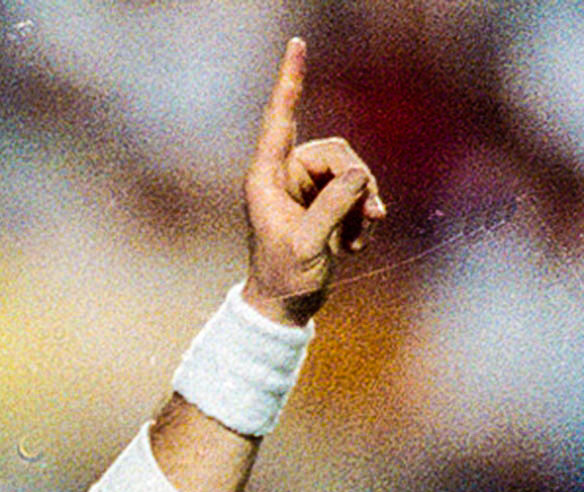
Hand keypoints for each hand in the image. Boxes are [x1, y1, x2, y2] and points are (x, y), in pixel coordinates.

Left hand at [241, 38, 384, 326]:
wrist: (285, 306)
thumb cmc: (284, 277)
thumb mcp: (307, 243)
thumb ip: (332, 208)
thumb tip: (358, 177)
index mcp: (265, 177)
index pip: (280, 118)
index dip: (290, 81)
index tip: (296, 44)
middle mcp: (283, 175)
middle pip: (336, 152)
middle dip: (358, 181)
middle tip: (368, 215)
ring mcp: (305, 188)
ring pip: (352, 171)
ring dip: (362, 203)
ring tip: (356, 238)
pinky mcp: (323, 202)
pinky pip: (357, 191)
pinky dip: (362, 215)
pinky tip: (353, 244)